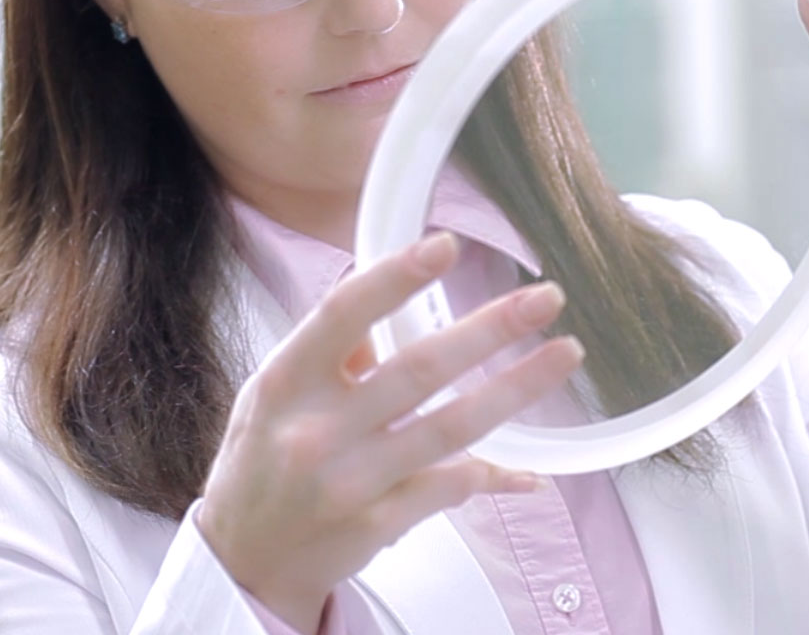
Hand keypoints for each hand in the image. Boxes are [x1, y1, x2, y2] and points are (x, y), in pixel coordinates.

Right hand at [195, 232, 584, 634]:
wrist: (244, 562)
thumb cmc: (259, 465)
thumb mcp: (270, 396)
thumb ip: (326, 349)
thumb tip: (379, 286)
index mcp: (285, 383)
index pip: (343, 317)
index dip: (395, 278)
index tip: (445, 246)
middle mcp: (317, 431)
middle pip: (418, 369)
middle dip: (490, 330)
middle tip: (545, 299)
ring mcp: (351, 482)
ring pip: (452, 428)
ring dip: (516, 388)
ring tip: (564, 353)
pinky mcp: (379, 524)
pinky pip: (452, 485)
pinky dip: (494, 473)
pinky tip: (529, 469)